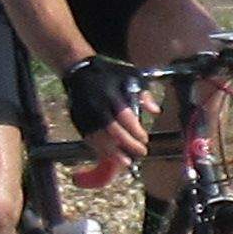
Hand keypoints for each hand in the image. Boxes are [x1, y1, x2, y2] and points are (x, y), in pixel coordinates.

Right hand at [60, 55, 145, 181]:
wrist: (79, 71)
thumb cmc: (110, 75)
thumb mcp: (131, 77)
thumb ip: (144, 94)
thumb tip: (156, 111)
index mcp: (110, 93)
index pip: (124, 115)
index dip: (135, 130)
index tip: (145, 139)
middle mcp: (96, 105)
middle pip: (111, 129)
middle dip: (127, 144)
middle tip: (141, 152)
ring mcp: (85, 114)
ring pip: (98, 138)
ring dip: (112, 152)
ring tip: (126, 162)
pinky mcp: (77, 120)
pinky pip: (88, 138)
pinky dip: (99, 149)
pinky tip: (110, 157)